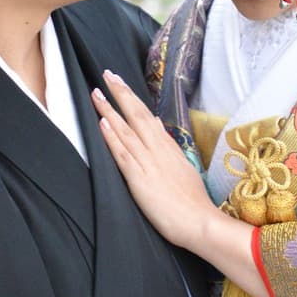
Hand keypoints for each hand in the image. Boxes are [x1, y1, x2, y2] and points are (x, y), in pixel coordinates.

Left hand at [92, 70, 220, 252]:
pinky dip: (112, 137)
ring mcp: (148, 162)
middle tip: (107, 74)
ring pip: (126, 130)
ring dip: (110, 110)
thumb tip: (157, 123)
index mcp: (167, 147)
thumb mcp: (182, 165)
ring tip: (97, 92)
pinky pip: (123, 154)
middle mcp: (157, 149)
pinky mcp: (139, 179)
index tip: (119, 82)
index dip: (131, 98)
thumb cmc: (192, 200)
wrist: (199, 222)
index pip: (146, 116)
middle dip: (120, 93)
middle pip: (136, 115)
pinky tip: (103, 122)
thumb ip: (168, 144)